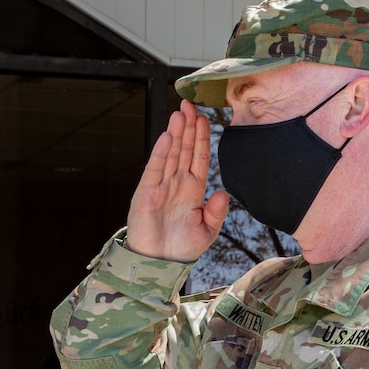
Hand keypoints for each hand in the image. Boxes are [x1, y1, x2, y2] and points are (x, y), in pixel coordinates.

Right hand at [125, 100, 229, 262]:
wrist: (159, 265)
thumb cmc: (182, 249)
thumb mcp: (207, 231)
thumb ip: (217, 212)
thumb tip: (222, 192)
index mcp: (193, 189)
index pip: (199, 157)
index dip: (202, 137)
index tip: (204, 117)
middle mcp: (177, 183)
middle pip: (184, 149)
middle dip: (187, 127)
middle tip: (189, 104)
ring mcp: (161, 186)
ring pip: (170, 154)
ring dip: (175, 133)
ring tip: (179, 112)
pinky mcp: (146, 193)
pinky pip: (155, 169)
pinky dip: (161, 153)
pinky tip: (167, 137)